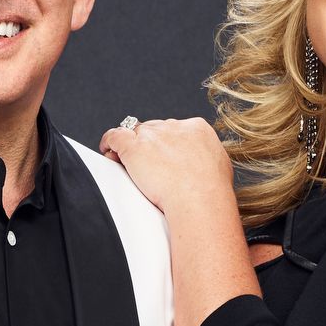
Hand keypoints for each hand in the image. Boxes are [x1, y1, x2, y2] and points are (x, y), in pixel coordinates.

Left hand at [97, 116, 236, 216]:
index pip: (175, 129)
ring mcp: (153, 135)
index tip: (162, 157)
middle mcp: (174, 126)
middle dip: (148, 146)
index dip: (166, 143)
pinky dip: (109, 142)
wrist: (200, 199)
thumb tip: (200, 163)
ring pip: (134, 132)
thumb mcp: (218, 166)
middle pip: (154, 130)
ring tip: (125, 163)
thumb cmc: (212, 192)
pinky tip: (107, 150)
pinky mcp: (134, 147)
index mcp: (197, 128)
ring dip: (129, 146)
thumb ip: (206, 158)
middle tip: (145, 166)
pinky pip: (115, 136)